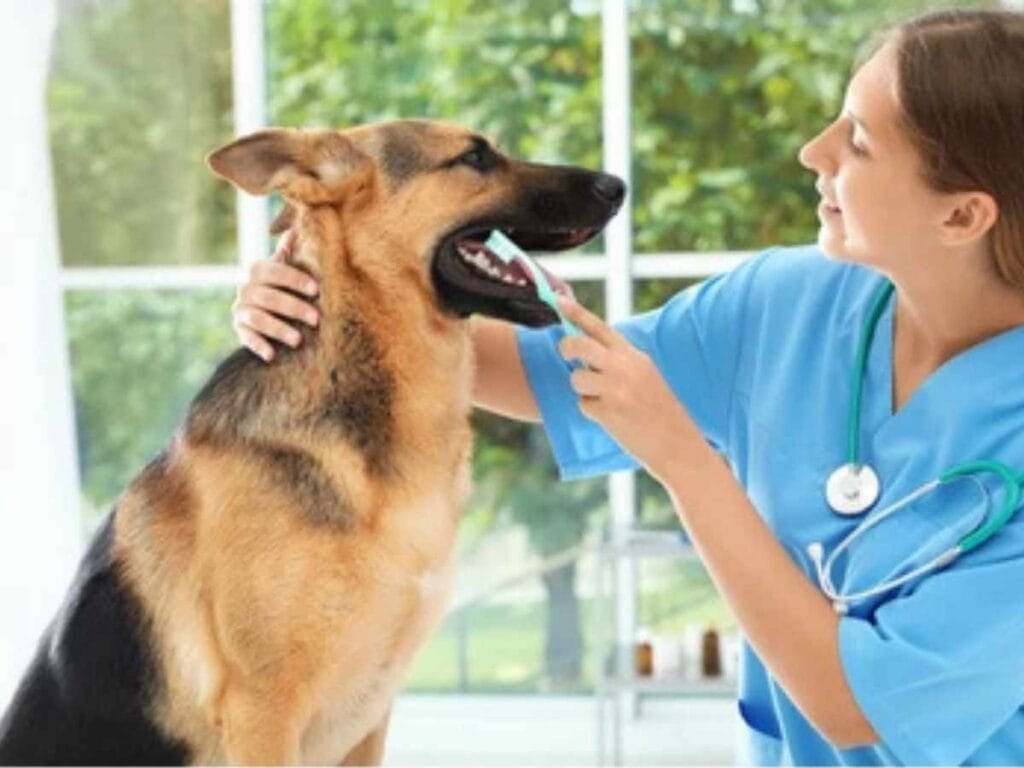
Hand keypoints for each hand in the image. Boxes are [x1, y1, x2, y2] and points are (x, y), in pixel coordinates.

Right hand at [232, 230, 320, 361]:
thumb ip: (289, 251)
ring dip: (278, 329)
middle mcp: (245, 289)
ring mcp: (240, 309)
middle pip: (269, 298)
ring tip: (299, 340)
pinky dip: (258, 345)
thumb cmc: (280, 284)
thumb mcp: (284, 266)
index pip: (275, 272)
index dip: (295, 280)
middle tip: (316, 319)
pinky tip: (272, 355)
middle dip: (294, 308)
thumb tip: (299, 226)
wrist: (259, 305)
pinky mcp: (239, 329)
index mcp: (257, 270)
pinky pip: (246, 337)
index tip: (316, 290)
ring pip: (258, 318)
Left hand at [556, 297, 706, 483]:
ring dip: (583, 390)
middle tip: (565, 352)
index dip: (576, 313)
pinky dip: (592, 412)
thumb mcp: (645, 375)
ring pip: (577, 378)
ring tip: (603, 400)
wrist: (678, 444)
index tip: (558, 300)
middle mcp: (624, 367)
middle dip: (566, 347)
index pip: (600, 328)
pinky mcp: (609, 411)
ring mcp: (616, 388)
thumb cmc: (660, 411)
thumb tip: (586, 352)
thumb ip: (620, 361)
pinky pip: (583, 404)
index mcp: (634, 356)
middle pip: (580, 345)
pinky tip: (612, 418)